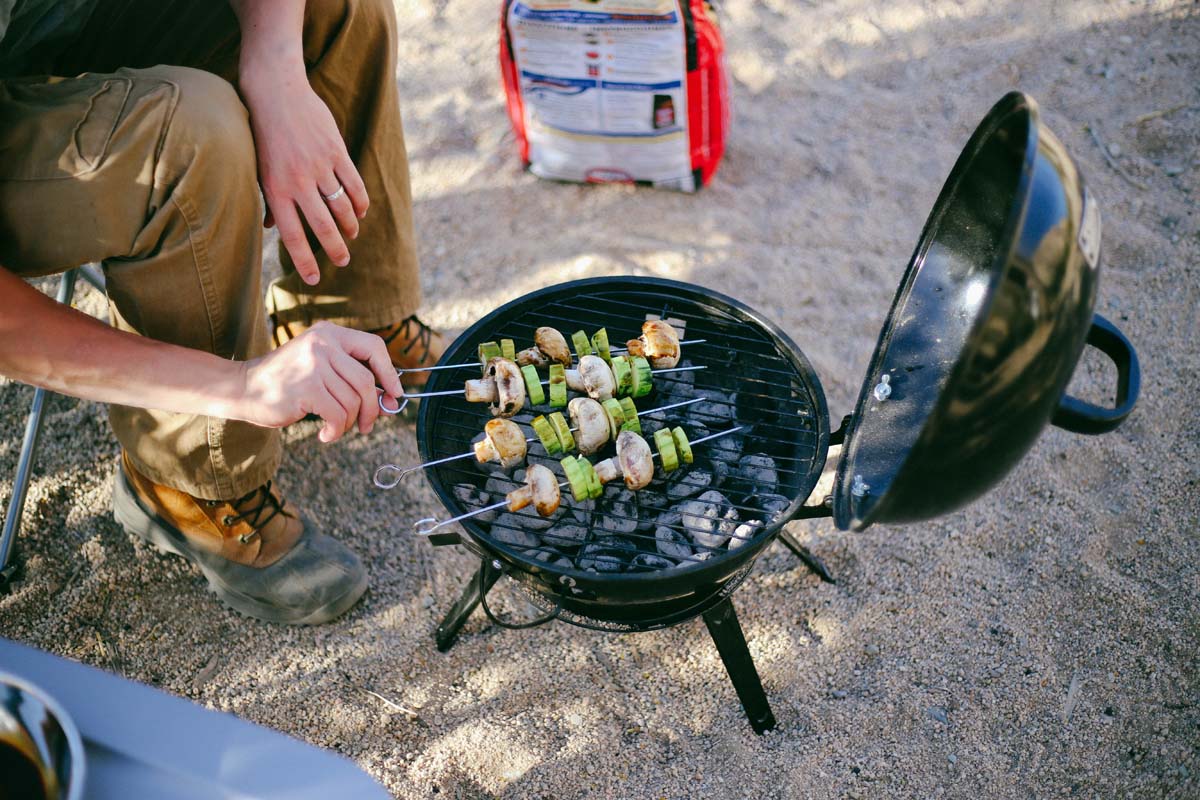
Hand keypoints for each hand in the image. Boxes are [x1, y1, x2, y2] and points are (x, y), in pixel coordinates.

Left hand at [240, 64, 368, 284]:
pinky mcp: (336, 151)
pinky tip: (360, 212)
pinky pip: (354, 185)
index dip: (305, 261)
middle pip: (323, 227)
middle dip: (336, 249)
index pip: (292, 236)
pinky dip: (360, 203)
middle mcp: (298, 182)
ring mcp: (320, 166)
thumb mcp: (258, 168)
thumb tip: (271, 228)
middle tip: (343, 261)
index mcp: (276, 190)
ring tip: (351, 235)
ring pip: (342, 209)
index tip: (315, 279)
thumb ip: (268, 199)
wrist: (275, 91)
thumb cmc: (262, 132)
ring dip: (350, 227)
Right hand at [240, 322, 401, 442]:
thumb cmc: (286, 382)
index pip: (374, 347)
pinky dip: (337, 431)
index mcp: (329, 333)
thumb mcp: (321, 370)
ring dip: (350, 422)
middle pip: (366, 380)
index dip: (389, 373)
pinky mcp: (306, 387)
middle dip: (372, 408)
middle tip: (368, 425)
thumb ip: (351, 380)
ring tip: (336, 429)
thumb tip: (388, 403)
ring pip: (353, 401)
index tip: (394, 395)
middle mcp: (323, 343)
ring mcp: (314, 364)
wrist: (243, 388)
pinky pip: (338, 415)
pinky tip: (326, 435)